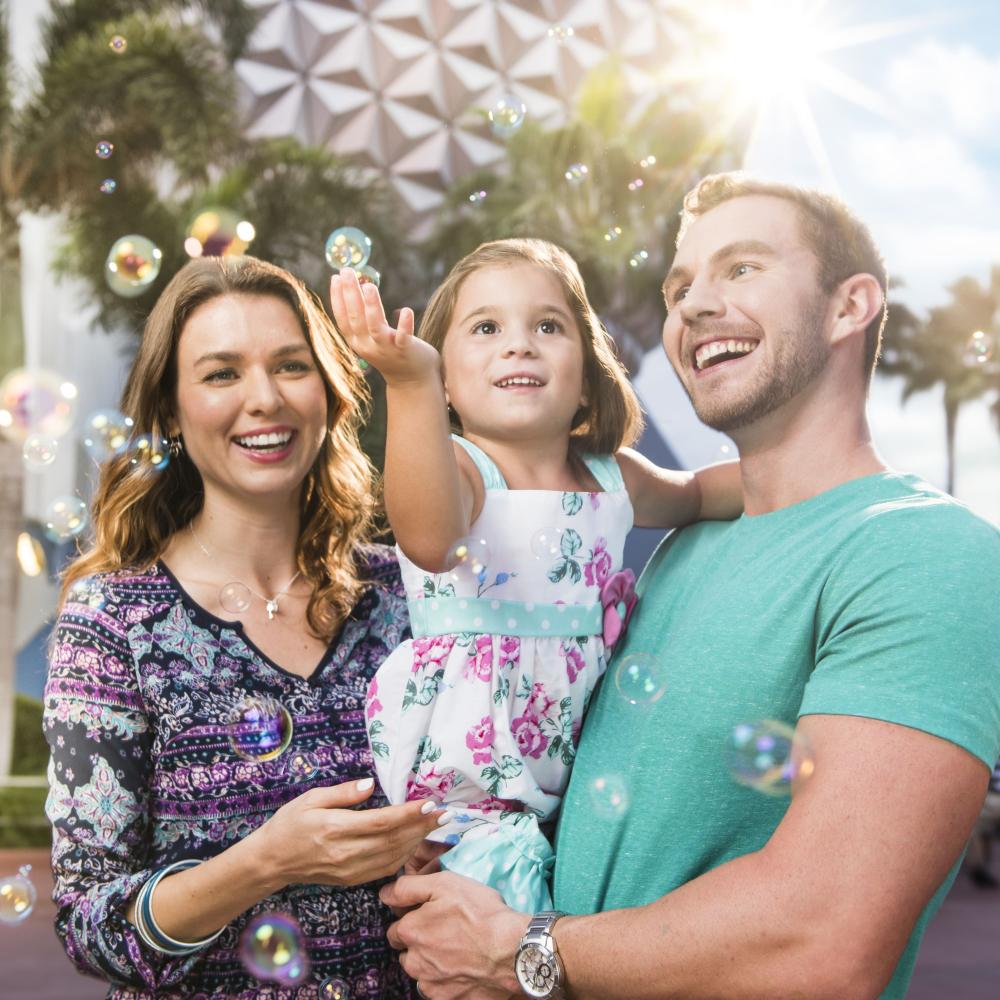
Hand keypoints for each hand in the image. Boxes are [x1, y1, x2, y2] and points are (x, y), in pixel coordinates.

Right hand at [254, 778, 449, 888]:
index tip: (429, 803)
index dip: (408, 814)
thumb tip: (370, 785)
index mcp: (335, 829)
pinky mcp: (351, 880)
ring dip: (417, 841)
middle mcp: (345, 853)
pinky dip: (403, 856)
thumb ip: (343, 794)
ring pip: (393, 857)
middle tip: (444, 813)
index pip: (381, 822)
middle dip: (422, 827)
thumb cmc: (289, 824)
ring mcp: (349, 870)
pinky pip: (384, 869)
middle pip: (393, 841)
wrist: (271, 862)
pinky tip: (414, 843)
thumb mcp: (310, 799)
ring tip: (434, 825)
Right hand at [330, 268, 440, 384]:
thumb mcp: (373, 336)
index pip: (343, 319)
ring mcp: (386, 349)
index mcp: (357, 341)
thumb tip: (365, 287)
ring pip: (375, 327)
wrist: (411, 380)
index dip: (337, 298)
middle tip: (348, 271)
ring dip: (371, 307)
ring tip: (369, 286)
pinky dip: (404, 325)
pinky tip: (406, 310)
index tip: (336, 277)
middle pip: (356, 318)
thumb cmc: (392, 352)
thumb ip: (367, 317)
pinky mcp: (405, 351)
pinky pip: (403, 338)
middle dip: (350, 293)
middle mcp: (368, 346)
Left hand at [382, 872, 528, 999]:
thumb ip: (408, 887)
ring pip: (421, 971)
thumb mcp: (444, 884)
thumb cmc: (480, 913)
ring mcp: (430, 984)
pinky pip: (438, 988)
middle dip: (419, 941)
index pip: (396, 927)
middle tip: (446, 930)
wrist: (512, 951)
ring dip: (431, 961)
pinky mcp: (448, 999)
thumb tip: (384, 894)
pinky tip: (463, 965)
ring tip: (457, 948)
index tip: (431, 914)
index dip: (413, 918)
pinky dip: (446, 979)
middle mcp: (414, 962)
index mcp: (410, 932)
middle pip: (406, 951)